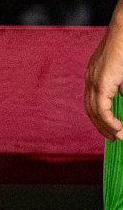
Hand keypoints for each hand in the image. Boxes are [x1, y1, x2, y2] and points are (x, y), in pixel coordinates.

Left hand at [84, 16, 122, 141]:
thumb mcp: (122, 71)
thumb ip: (121, 85)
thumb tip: (122, 95)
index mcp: (94, 76)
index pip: (93, 102)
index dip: (100, 117)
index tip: (110, 128)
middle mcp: (90, 80)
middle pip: (91, 110)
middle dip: (102, 126)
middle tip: (114, 138)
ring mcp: (93, 81)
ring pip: (95, 112)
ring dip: (106, 127)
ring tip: (118, 136)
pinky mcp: (101, 83)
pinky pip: (101, 109)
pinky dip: (108, 121)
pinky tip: (118, 128)